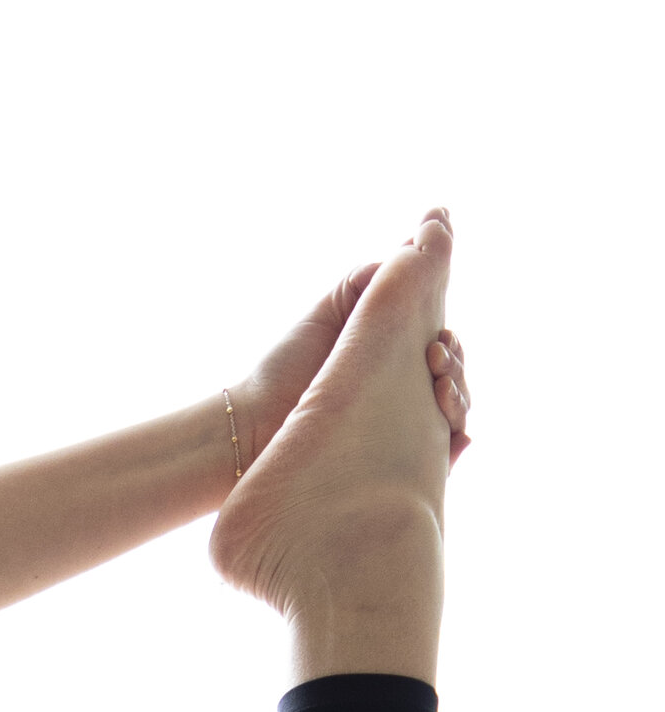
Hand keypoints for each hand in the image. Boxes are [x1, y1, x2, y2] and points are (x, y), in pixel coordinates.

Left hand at [230, 259, 472, 478]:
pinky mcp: (393, 462)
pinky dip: (455, 445)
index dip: (447, 334)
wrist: (253, 425)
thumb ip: (369, 280)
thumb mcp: (332, 311)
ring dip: (459, 398)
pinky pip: (440, 458)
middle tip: (435, 355)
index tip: (440, 332)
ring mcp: (398, 425)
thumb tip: (412, 249)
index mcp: (391, 352)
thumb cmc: (286, 367)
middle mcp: (400, 389)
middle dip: (455, 361)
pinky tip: (457, 438)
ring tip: (439, 389)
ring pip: (453, 411)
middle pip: (453, 373)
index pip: (440, 340)